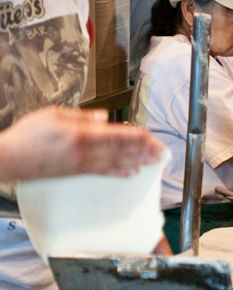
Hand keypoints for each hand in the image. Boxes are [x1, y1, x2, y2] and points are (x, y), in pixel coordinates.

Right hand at [0, 105, 162, 181]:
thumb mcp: (53, 114)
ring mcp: (80, 165)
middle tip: (160, 150)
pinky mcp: (76, 174)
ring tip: (153, 161)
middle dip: (142, 150)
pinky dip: (119, 172)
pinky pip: (103, 173)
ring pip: (115, 163)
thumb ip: (81, 116)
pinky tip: (132, 172)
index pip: (113, 135)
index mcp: (78, 135)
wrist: (8, 159)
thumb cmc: (27, 135)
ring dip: (136, 161)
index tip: (149, 136)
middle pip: (119, 150)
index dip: (134, 136)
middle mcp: (82, 152)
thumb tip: (103, 117)